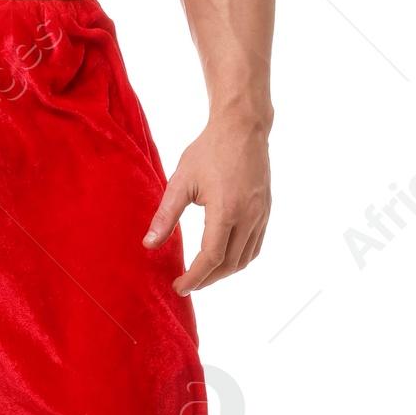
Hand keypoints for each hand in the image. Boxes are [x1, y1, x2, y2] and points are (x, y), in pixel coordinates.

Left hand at [143, 119, 270, 294]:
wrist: (242, 128)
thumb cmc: (208, 151)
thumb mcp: (181, 182)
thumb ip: (165, 216)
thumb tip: (149, 245)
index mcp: (226, 211)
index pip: (211, 258)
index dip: (194, 277)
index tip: (178, 286)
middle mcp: (248, 217)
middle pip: (229, 264)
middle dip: (207, 279)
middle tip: (186, 284)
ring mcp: (261, 215)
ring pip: (245, 259)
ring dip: (223, 273)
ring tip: (202, 275)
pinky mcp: (266, 211)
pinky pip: (255, 246)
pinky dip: (239, 259)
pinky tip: (222, 258)